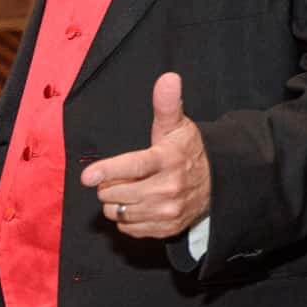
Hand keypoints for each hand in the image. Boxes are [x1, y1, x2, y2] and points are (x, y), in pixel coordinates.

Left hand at [80, 72, 210, 238]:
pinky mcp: (165, 229)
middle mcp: (168, 188)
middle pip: (115, 193)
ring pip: (117, 212)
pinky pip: (127, 228)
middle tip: (124, 175)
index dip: (108, 171)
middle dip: (110, 184)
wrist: (219, 184)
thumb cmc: (188, 151)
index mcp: (168, 160)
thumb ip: (166, 104)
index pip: (133, 166)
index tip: (87, 176)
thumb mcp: (177, 126)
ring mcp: (167, 211)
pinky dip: (127, 217)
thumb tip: (168, 77)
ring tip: (132, 189)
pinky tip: (140, 204)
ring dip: (116, 202)